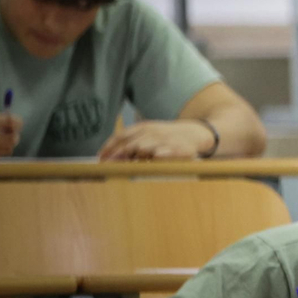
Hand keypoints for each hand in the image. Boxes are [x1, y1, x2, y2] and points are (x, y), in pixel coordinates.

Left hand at [98, 120, 214, 160]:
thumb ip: (132, 141)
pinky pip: (164, 154)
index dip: (109, 148)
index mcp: (143, 127)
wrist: (196, 133)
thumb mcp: (150, 133)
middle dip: (117, 157)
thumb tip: (109, 156)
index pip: (121, 136)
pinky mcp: (178, 150)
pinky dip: (156, 157)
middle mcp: (152, 132)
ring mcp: (165, 140)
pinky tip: (150, 162)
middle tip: (108, 168)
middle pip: (130, 144)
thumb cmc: (168, 137)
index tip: (100, 160)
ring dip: (133, 159)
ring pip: (144, 149)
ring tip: (125, 169)